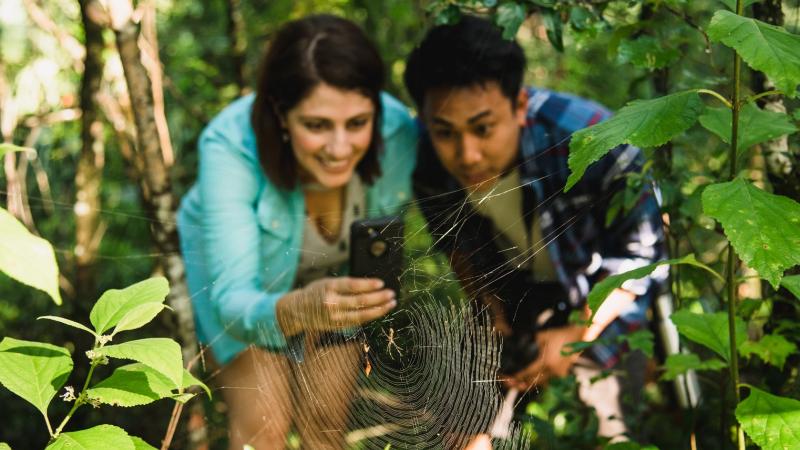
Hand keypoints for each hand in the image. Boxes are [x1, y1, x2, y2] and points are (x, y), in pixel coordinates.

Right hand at [277, 277, 395, 335]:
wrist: (298, 310)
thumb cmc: (316, 292)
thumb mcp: (327, 282)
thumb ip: (345, 284)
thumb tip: (371, 284)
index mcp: (328, 287)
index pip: (351, 286)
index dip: (368, 284)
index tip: (381, 283)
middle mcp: (331, 303)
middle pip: (359, 301)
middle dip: (378, 297)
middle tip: (391, 293)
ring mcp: (334, 316)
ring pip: (361, 314)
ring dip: (379, 309)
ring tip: (391, 303)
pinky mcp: (337, 325)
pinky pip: (357, 321)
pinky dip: (370, 316)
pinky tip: (380, 311)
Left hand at [503, 324, 584, 390]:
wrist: (578, 337)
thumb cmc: (559, 335)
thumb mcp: (543, 336)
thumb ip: (533, 342)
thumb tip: (527, 346)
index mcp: (546, 362)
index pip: (529, 372)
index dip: (519, 376)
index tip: (511, 379)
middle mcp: (553, 371)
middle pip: (535, 381)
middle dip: (523, 384)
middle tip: (513, 385)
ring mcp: (559, 374)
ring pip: (543, 383)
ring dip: (532, 384)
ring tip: (521, 384)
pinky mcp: (563, 373)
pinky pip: (550, 380)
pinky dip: (542, 381)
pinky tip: (535, 380)